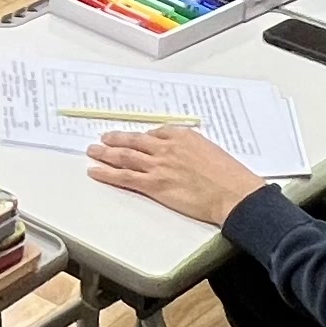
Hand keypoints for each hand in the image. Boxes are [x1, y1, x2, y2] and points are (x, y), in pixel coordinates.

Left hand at [85, 120, 273, 225]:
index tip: (133, 137)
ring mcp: (158, 165)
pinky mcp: (154, 185)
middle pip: (134, 141)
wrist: (233, 193)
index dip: (139, 136)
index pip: (154, 133)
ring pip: (124, 156)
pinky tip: (96, 172)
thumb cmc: (229, 176)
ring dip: (105, 153)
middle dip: (115, 140)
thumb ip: (193, 150)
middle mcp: (166, 147)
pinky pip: (124, 177)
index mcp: (182, 136)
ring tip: (93, 151)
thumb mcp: (211, 151)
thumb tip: (185, 156)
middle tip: (103, 139)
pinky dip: (107, 174)